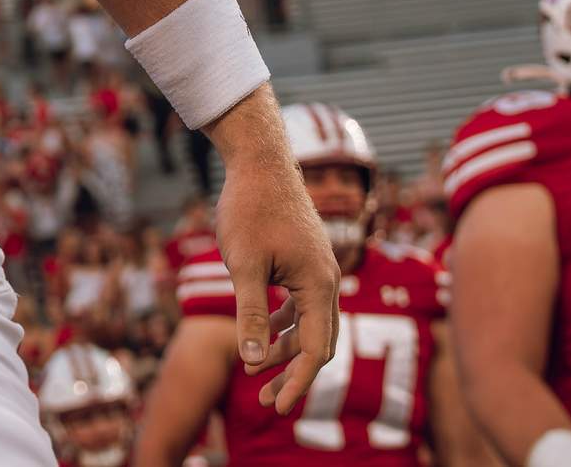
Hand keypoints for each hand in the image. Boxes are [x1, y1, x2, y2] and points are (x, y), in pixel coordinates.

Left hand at [207, 86, 339, 415]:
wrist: (259, 161)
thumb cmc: (250, 208)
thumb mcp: (243, 265)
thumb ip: (251, 314)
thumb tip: (253, 361)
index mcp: (318, 284)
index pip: (315, 349)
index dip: (297, 382)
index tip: (279, 408)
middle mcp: (327, 279)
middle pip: (317, 341)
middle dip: (292, 372)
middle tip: (265, 399)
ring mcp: (318, 268)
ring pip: (310, 323)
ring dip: (286, 348)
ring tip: (257, 370)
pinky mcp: (305, 260)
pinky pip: (302, 303)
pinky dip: (285, 322)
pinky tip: (264, 331)